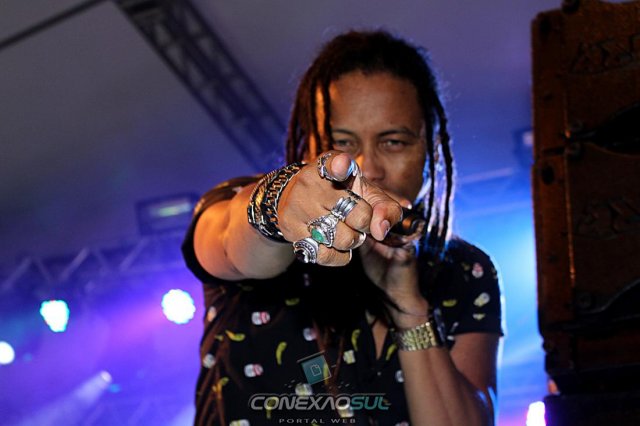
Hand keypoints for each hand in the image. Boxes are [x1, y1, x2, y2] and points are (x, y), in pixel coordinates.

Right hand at [277, 151, 403, 265]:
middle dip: (364, 224)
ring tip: (343, 230)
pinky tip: (332, 243)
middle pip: (358, 216)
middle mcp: (312, 182)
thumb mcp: (365, 192)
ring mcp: (299, 206)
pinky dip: (338, 255)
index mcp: (331, 165)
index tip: (342, 165)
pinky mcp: (290, 228)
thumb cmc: (339, 195)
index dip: (340, 165)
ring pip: (343, 239)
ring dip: (351, 241)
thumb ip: (386, 207)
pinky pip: (326, 255)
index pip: (335, 163)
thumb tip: (380, 231)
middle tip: (356, 219)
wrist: (293, 199)